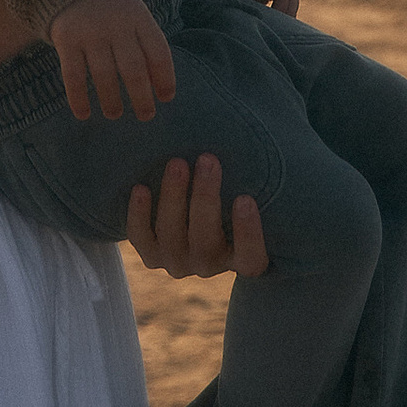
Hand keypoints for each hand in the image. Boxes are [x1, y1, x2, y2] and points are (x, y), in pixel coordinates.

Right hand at [49, 0, 178, 124]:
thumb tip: (158, 88)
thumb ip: (146, 45)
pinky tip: (84, 114)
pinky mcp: (67, 40)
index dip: (165, 79)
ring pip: (104, 75)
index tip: (166, 98)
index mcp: (139, 18)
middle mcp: (116, 26)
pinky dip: (78, 98)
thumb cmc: (113, 8)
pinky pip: (73, 75)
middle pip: (133, 69)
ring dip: (111, 101)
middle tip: (146, 116)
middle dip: (141, 98)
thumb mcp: (135, 16)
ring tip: (115, 114)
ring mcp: (90, 33)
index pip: (158, 53)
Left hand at [126, 154, 269, 278]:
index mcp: (245, 260)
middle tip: (208, 160)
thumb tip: (268, 140)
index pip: (250, 257)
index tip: (245, 199)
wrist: (196, 215)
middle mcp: (211, 266)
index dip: (248, 232)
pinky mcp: (152, 256)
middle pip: (206, 242)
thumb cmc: (236, 197)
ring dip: (173, 198)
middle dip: (205, 198)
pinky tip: (141, 188)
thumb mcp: (253, 195)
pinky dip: (138, 215)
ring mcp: (179, 263)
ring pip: (172, 237)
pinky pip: (141, 239)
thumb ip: (258, 181)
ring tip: (177, 163)